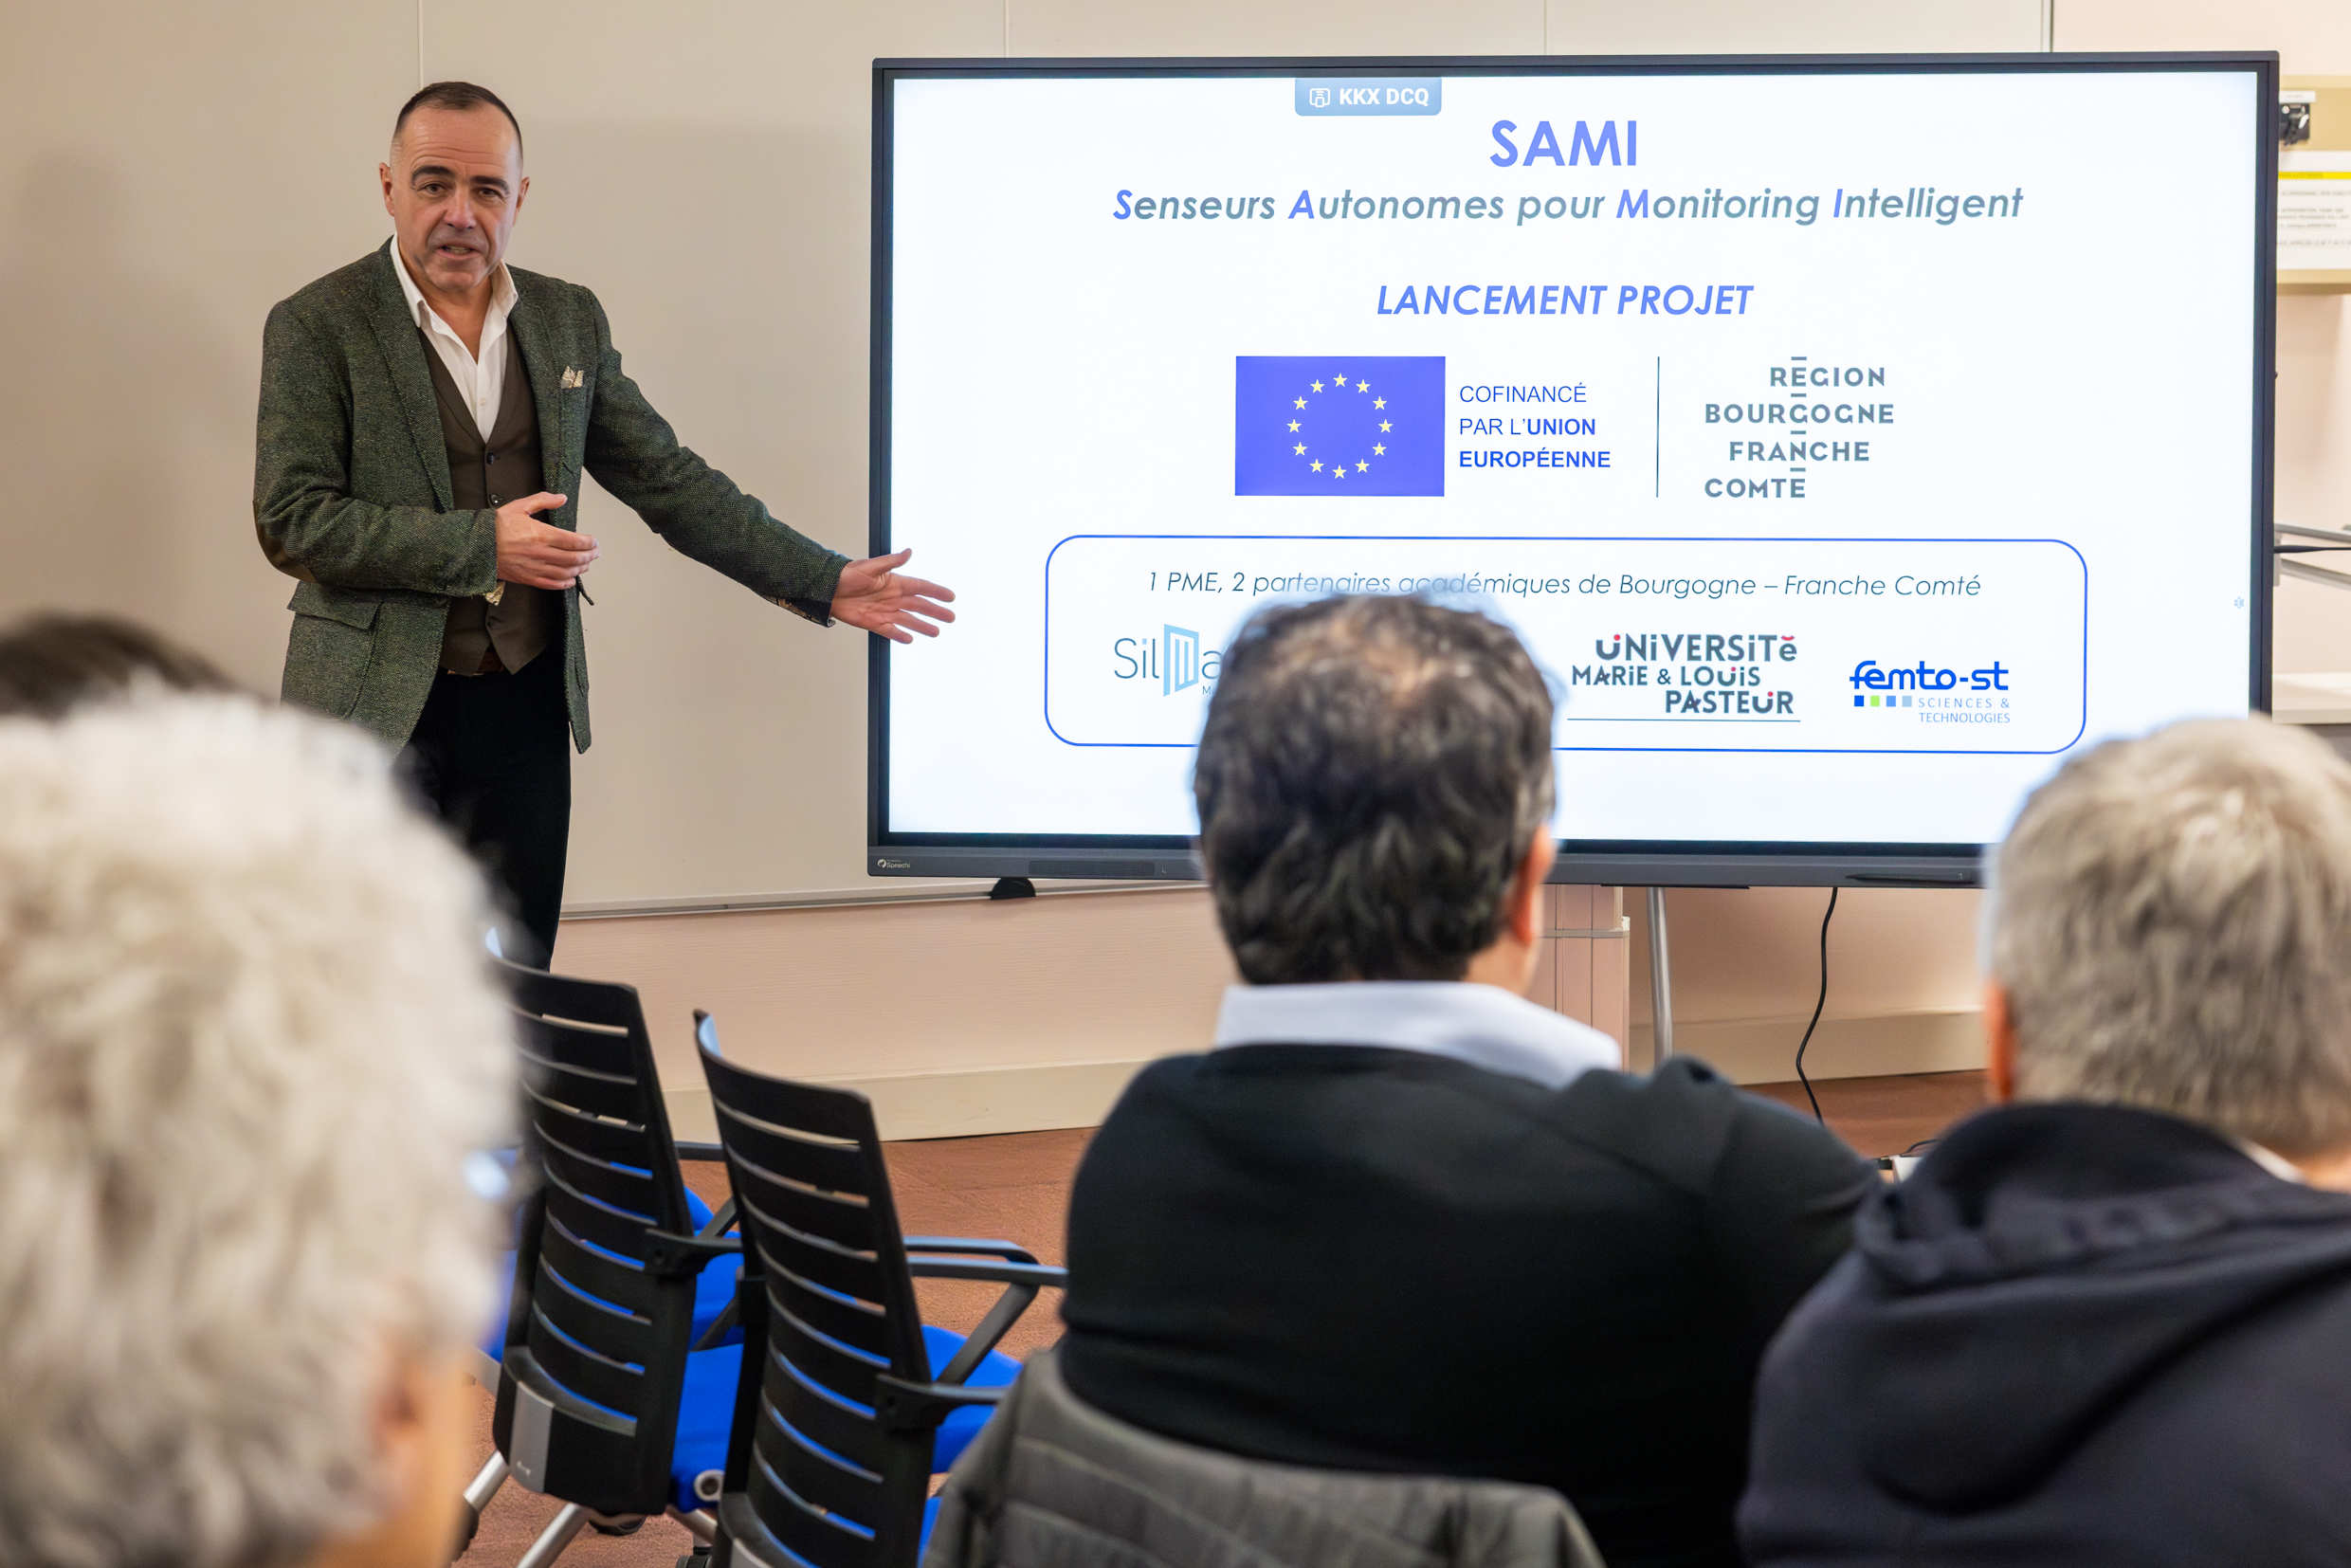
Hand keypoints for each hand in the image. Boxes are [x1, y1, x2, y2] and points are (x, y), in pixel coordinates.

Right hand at [493, 493, 598, 590]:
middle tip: (595, 552)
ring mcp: (535, 568)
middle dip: (589, 556)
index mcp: (541, 534)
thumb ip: (543, 500)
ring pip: (566, 573)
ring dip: (580, 569)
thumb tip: (561, 498)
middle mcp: (541, 553)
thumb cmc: (496, 526)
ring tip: (586, 564)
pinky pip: (552, 584)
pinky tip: (571, 580)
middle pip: (574, 558)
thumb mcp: (519, 506)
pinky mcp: (528, 578)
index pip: (574, 541)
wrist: (476, 545)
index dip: (589, 543)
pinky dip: (565, 584)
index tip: (594, 541)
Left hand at [831, 547, 955, 641]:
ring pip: (908, 620)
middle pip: (919, 606)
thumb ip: (891, 562)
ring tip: (936, 632)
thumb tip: (909, 552)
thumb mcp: (870, 566)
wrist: (827, 589)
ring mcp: (884, 611)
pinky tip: (910, 639)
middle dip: (935, 611)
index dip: (936, 591)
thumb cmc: (846, 574)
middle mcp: (892, 598)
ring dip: (922, 626)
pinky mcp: (873, 623)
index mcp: (894, 582)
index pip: (920, 587)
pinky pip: (890, 630)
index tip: (951, 596)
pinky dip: (900, 635)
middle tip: (950, 617)